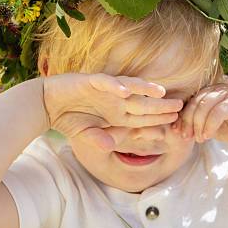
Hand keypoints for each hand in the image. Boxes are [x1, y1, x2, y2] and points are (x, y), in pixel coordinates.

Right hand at [42, 73, 183, 150]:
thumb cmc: (69, 118)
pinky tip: (125, 91)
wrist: (47, 103)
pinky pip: (106, 82)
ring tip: (160, 92)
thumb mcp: (85, 135)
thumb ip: (98, 139)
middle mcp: (116, 100)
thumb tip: (109, 146)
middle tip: (180, 105)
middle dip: (161, 105)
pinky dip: (115, 86)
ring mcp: (106, 90)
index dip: (158, 119)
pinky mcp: (91, 81)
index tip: (175, 120)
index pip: (142, 117)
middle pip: (142, 103)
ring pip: (130, 88)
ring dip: (145, 89)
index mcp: (118, 114)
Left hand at [172, 83, 227, 152]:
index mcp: (213, 90)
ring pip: (205, 106)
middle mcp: (221, 87)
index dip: (182, 116)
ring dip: (198, 124)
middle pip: (196, 101)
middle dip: (188, 121)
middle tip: (186, 137)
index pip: (191, 99)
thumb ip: (195, 121)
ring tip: (199, 139)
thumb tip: (173, 125)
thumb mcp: (209, 125)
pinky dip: (210, 126)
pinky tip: (208, 136)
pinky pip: (218, 112)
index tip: (177, 131)